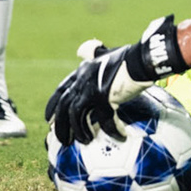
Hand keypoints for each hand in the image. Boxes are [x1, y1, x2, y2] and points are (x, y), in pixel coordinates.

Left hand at [43, 15, 183, 144]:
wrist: (142, 59)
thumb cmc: (128, 57)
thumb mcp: (105, 54)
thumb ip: (94, 53)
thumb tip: (82, 49)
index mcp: (82, 71)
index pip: (61, 90)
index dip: (53, 106)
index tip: (49, 120)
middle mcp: (83, 79)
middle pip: (64, 107)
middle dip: (61, 126)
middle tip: (63, 141)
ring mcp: (92, 88)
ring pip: (77, 116)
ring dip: (81, 131)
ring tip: (86, 141)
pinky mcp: (104, 97)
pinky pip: (106, 121)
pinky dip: (112, 130)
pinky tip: (120, 136)